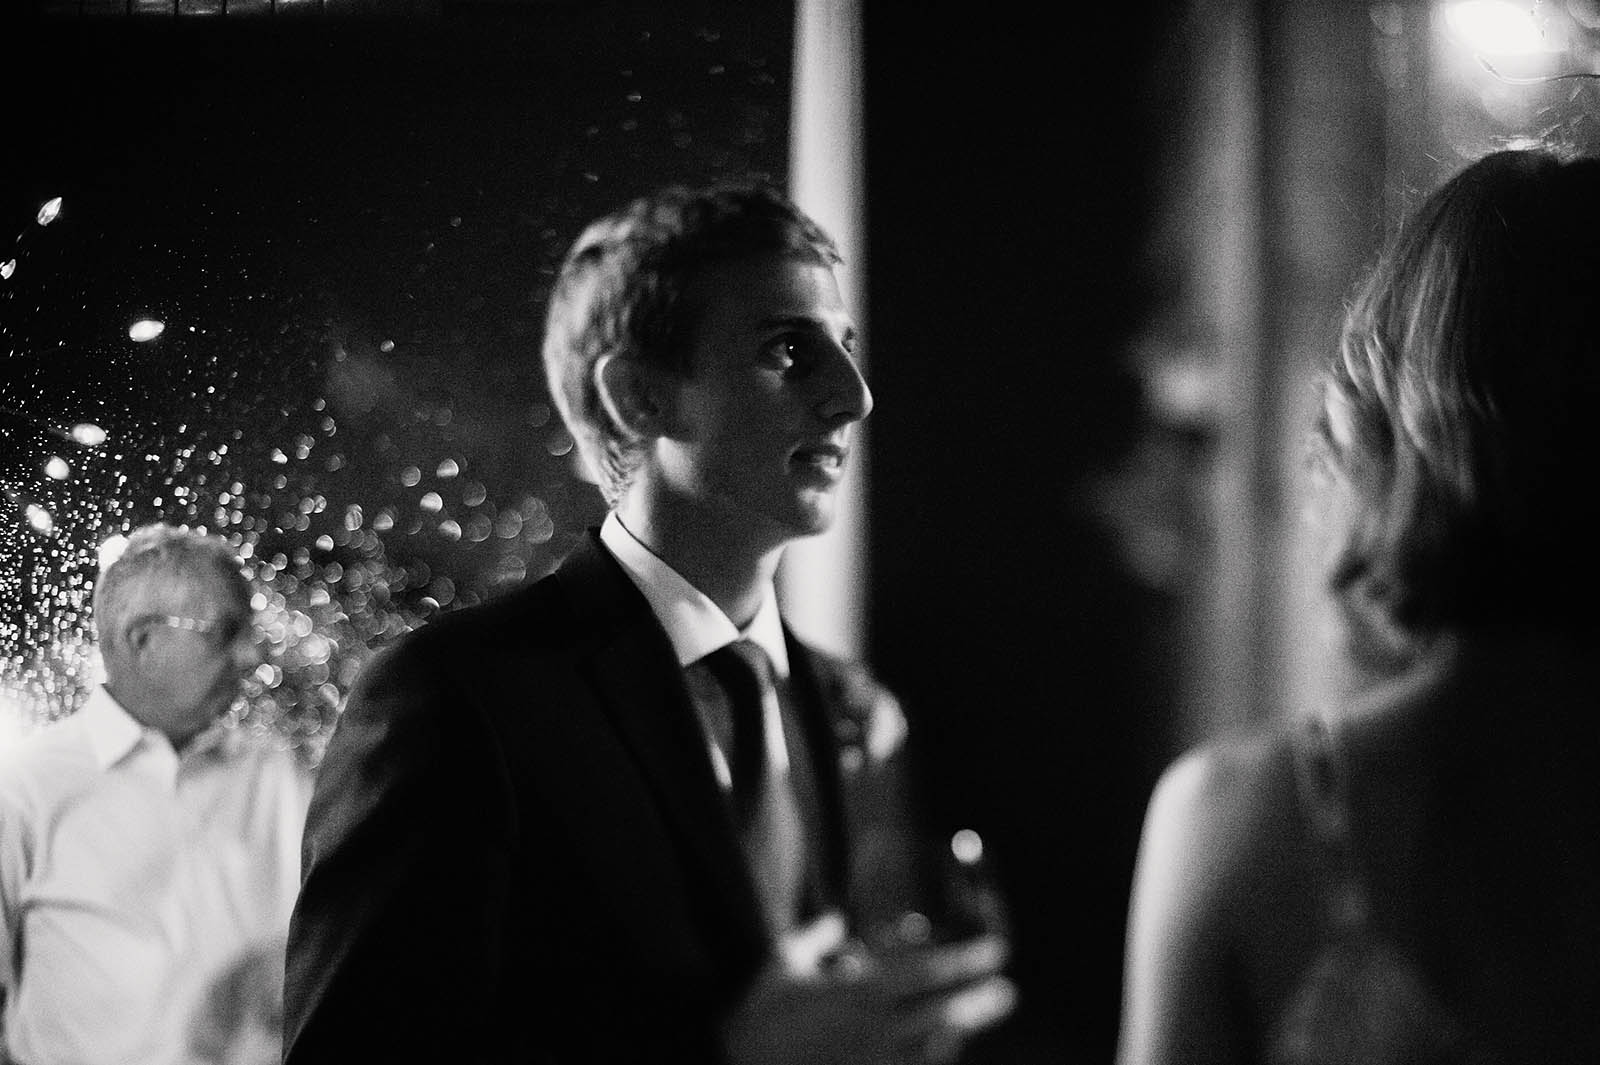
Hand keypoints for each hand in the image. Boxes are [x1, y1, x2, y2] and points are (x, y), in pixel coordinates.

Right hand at [721, 910, 1017, 1064]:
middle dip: (979, 1002)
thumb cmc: (755, 1015)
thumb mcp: (781, 962)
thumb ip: (816, 936)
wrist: (732, 1064)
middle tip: (1006, 992)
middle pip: (944, 1015)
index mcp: (859, 992)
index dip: (967, 961)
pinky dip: (927, 1060)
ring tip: (971, 1026)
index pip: (928, 973)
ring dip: (958, 1036)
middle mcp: (875, 1030)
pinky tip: (935, 1053)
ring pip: (932, 1051)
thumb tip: (836, 920)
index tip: (995, 953)